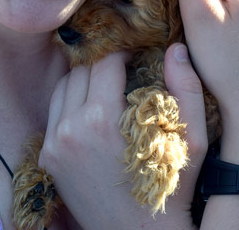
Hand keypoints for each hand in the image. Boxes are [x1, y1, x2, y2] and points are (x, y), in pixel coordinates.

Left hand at [40, 47, 207, 229]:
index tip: (135, 58)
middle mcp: (71, 128)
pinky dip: (70, 105)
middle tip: (121, 73)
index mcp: (104, 119)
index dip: (123, 55)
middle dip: (102, 66)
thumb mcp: (191, 140)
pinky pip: (54, 113)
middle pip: (81, 71)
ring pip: (63, 88)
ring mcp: (54, 143)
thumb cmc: (171, 188)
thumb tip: (176, 48)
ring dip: (83, 82)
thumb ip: (186, 89)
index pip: (105, 63)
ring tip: (105, 89)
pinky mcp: (47, 157)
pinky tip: (90, 112)